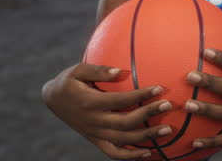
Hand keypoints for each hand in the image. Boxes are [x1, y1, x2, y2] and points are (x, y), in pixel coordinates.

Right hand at [42, 63, 172, 158]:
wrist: (52, 99)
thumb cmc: (69, 80)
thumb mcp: (78, 70)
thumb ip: (99, 71)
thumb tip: (120, 72)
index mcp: (90, 103)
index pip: (120, 101)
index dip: (140, 96)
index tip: (159, 88)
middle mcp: (94, 121)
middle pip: (125, 122)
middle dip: (149, 115)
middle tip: (168, 106)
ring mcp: (95, 134)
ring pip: (123, 140)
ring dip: (147, 137)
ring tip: (167, 130)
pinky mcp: (95, 140)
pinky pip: (114, 153)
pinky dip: (131, 156)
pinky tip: (148, 153)